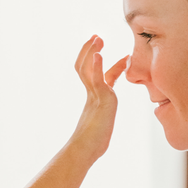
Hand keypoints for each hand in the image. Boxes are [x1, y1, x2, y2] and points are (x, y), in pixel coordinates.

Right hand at [71, 35, 128, 160]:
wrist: (84, 151)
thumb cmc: (92, 145)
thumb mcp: (100, 129)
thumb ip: (100, 123)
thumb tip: (98, 135)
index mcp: (93, 99)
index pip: (94, 76)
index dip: (98, 63)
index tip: (102, 51)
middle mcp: (92, 94)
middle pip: (85, 66)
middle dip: (90, 51)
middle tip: (96, 37)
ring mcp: (95, 95)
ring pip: (88, 68)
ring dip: (91, 51)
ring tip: (97, 38)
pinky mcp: (100, 99)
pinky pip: (97, 79)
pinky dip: (97, 66)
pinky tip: (98, 54)